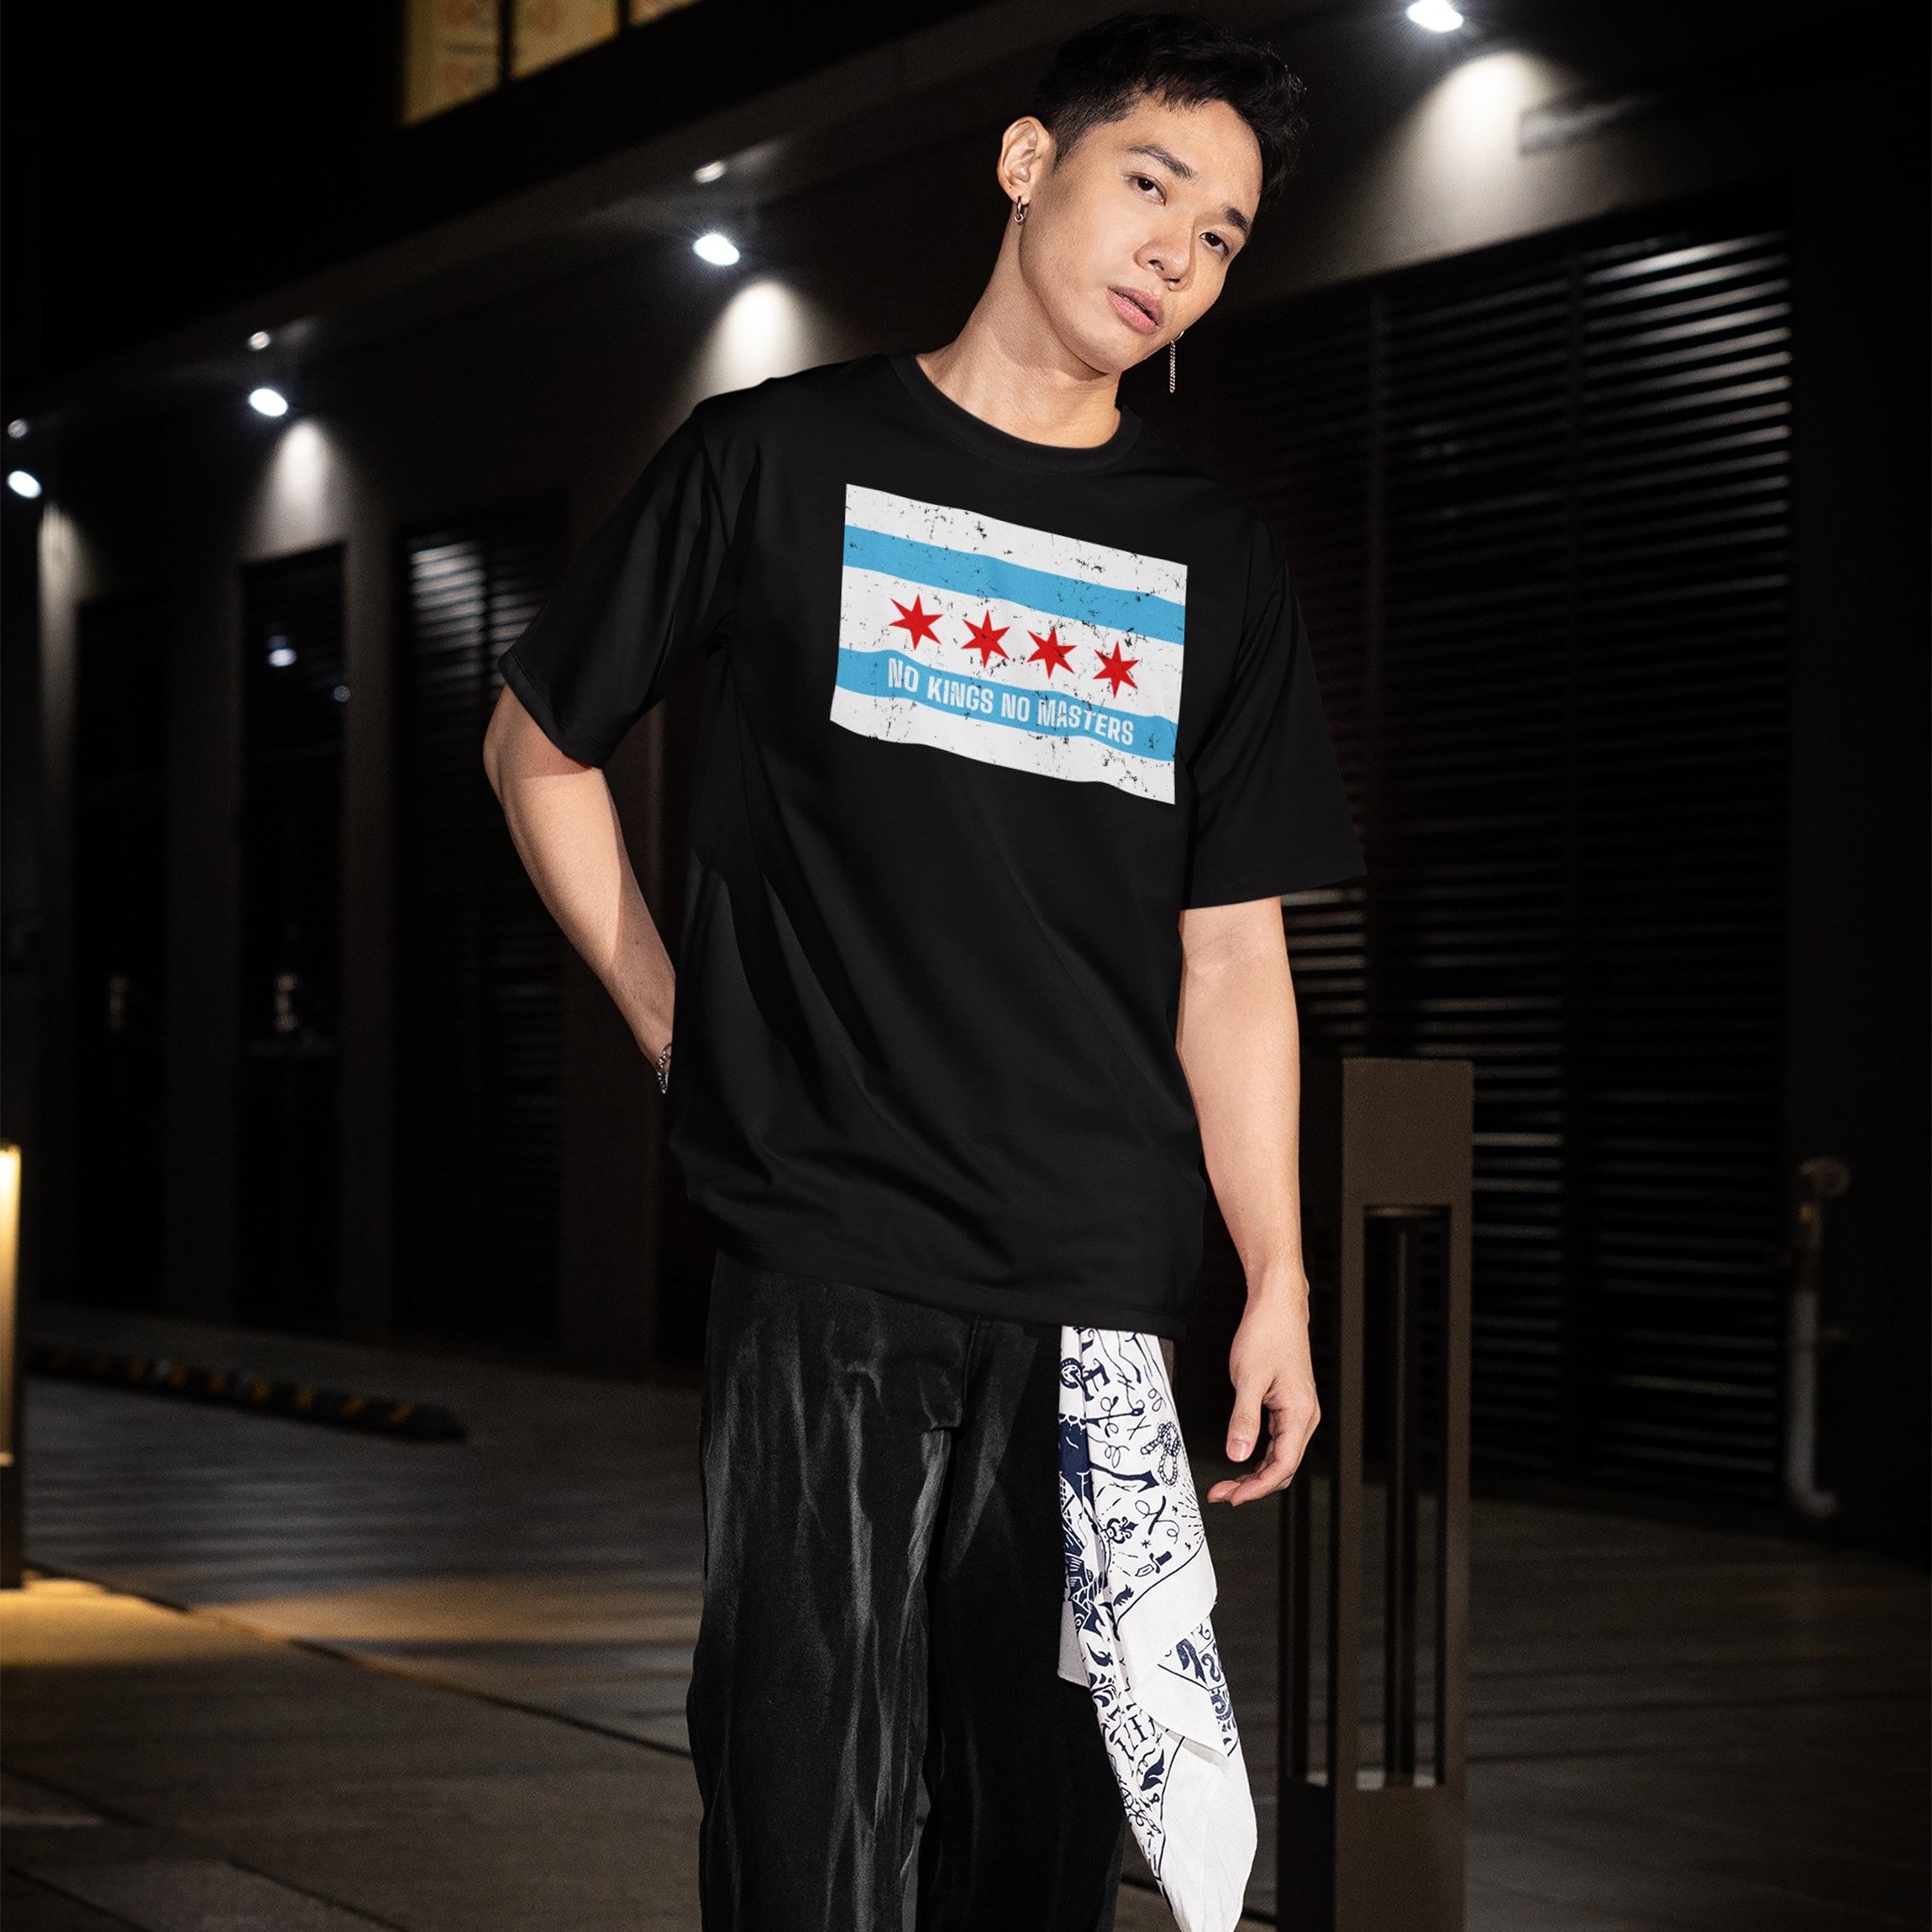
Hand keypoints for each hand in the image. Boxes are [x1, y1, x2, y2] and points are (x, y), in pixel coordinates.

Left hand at [1205, 1286, 1319, 1506]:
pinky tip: (1241, 1459)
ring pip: (1280, 1456)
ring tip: (1227, 1483)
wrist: (1278, 1305)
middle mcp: (1305, 1416)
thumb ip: (1243, 1420)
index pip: (1283, 1466)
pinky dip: (1259, 1455)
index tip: (1233, 1497)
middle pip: (1283, 1467)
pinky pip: (1277, 1440)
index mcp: (1300, 1413)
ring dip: (1255, 1473)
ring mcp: (1298, 1411)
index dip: (1257, 1488)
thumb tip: (1237, 1456)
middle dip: (1253, 1485)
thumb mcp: (1247, 1378)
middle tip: (1222, 1494)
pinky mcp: (1289, 1404)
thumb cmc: (1266, 1334)